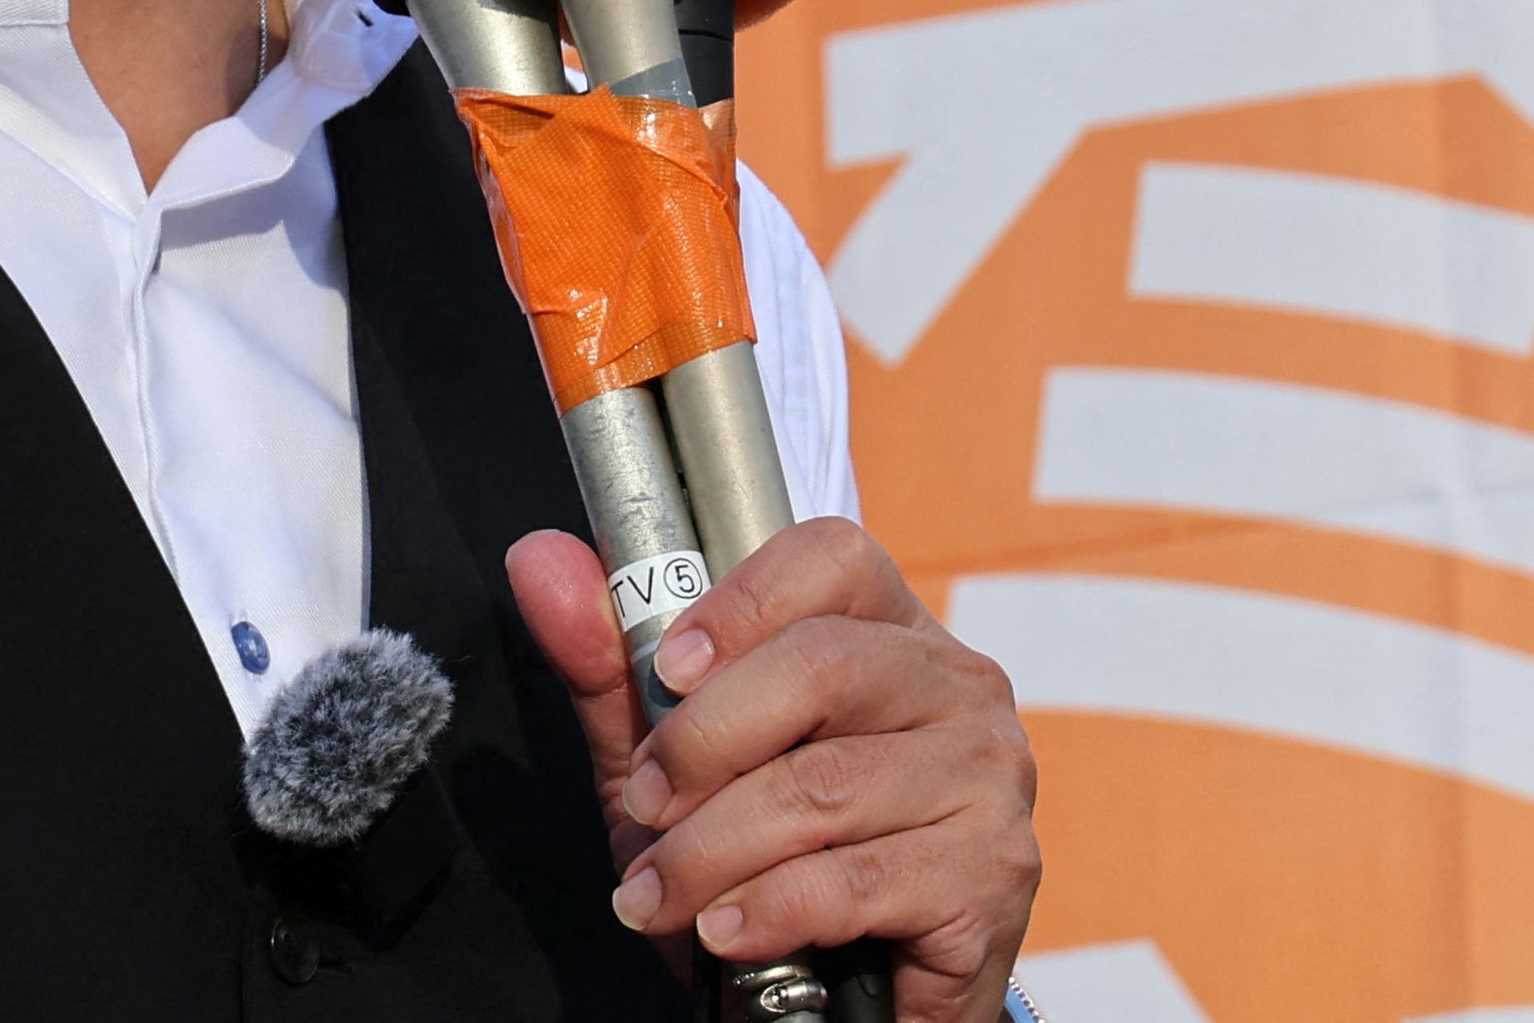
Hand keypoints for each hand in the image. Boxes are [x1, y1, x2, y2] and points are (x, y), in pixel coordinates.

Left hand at [508, 518, 1036, 1022]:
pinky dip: (769, 910)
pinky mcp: (995, 878)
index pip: (831, 556)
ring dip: (714, 850)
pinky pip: (856, 880)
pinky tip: (728, 932)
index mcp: (889, 630)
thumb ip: (610, 664)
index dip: (739, 604)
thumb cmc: (760, 854)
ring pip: (825, 787)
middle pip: (822, 666)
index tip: (669, 673)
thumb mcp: (672, 758)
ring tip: (662, 894)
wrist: (843, 1002)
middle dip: (704, 744)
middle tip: (648, 807)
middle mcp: (958, 687)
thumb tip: (538, 558)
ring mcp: (988, 780)